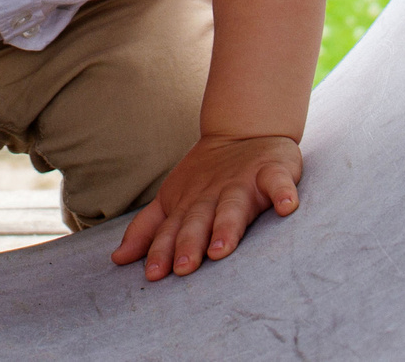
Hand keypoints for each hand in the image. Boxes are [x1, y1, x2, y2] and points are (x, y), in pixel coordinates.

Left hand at [110, 133, 302, 281]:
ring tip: (222, 248)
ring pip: (233, 208)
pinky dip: (283, 193)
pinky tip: (287, 206)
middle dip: (190, 243)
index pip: (172, 230)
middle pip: (199, 221)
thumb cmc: (208, 178)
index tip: (154, 274)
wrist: (245, 129)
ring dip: (227, 227)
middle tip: (184, 267)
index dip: (162, 251)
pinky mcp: (272, 172)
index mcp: (189, 205)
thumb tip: (117, 260)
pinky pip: (279, 183)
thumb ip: (148, 229)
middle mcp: (212, 196)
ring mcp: (242, 184)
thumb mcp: (173, 201)